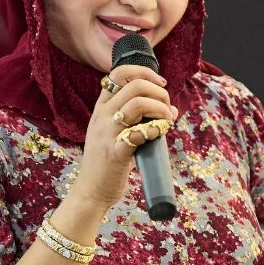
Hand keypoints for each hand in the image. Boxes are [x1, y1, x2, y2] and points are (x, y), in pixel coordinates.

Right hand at [73, 65, 177, 210]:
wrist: (91, 191)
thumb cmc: (109, 162)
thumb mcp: (119, 134)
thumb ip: (140, 119)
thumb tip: (172, 109)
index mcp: (102, 108)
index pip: (119, 74)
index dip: (145, 73)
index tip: (161, 84)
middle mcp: (102, 116)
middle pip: (135, 85)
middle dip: (160, 93)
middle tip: (167, 111)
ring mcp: (107, 134)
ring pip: (137, 104)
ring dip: (161, 110)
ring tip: (166, 123)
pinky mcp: (115, 153)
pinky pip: (137, 133)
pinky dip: (154, 131)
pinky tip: (158, 135)